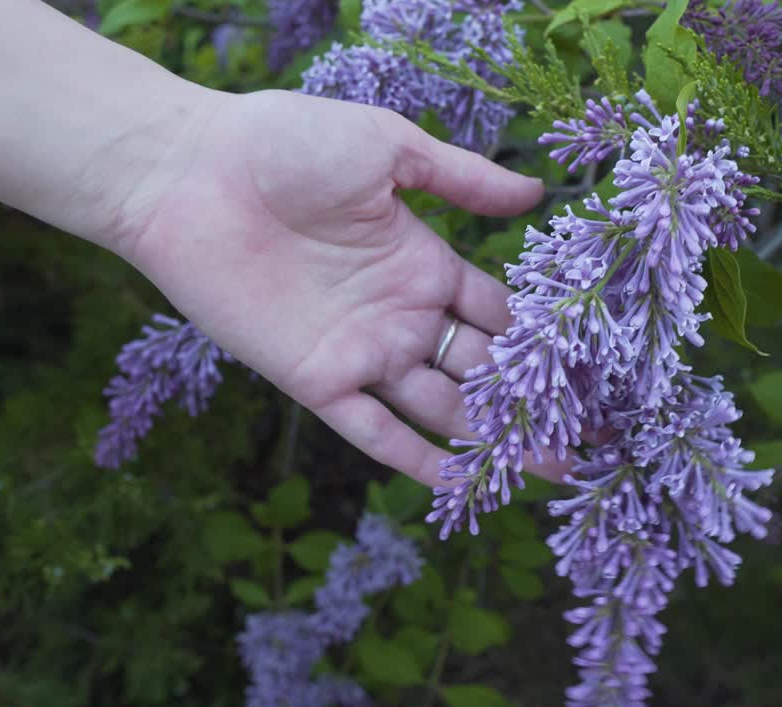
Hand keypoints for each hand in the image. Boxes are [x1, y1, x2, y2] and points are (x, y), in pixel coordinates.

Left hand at [114, 89, 547, 486]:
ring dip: (490, 439)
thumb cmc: (286, 144)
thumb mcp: (388, 146)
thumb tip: (538, 193)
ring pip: (442, 409)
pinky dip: (418, 462)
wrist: (190, 174)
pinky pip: (376, 433)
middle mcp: (400, 315)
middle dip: (528, 403)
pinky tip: (462, 487)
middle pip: (479, 371)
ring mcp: (363, 351)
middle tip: (586, 438)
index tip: (591, 373)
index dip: (539, 343)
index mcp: (423, 263)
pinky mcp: (318, 380)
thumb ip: (462, 178)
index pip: (497, 315)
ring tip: (549, 470)